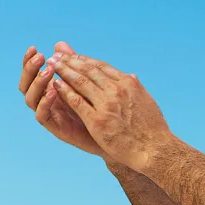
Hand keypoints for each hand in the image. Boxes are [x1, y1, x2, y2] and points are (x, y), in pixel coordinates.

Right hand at [19, 46, 100, 155]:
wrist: (113, 134)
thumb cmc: (99, 108)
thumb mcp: (85, 82)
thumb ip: (71, 64)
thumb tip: (59, 44)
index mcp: (49, 88)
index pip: (32, 74)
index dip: (29, 62)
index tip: (34, 48)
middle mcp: (45, 101)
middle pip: (26, 85)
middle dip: (30, 70)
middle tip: (40, 57)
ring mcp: (50, 114)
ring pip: (30, 99)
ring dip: (37, 84)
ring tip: (48, 71)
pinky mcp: (55, 128)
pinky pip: (42, 115)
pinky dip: (44, 103)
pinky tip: (53, 91)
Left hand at [42, 45, 173, 172]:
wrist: (153, 149)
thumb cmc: (151, 128)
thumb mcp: (146, 101)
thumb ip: (136, 87)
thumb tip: (131, 75)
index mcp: (129, 84)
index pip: (102, 67)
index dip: (84, 60)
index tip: (72, 55)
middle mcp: (117, 90)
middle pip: (88, 71)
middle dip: (69, 61)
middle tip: (55, 55)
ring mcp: (107, 104)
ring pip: (80, 82)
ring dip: (63, 72)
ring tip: (51, 65)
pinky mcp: (97, 120)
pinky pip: (76, 101)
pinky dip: (64, 91)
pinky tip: (54, 85)